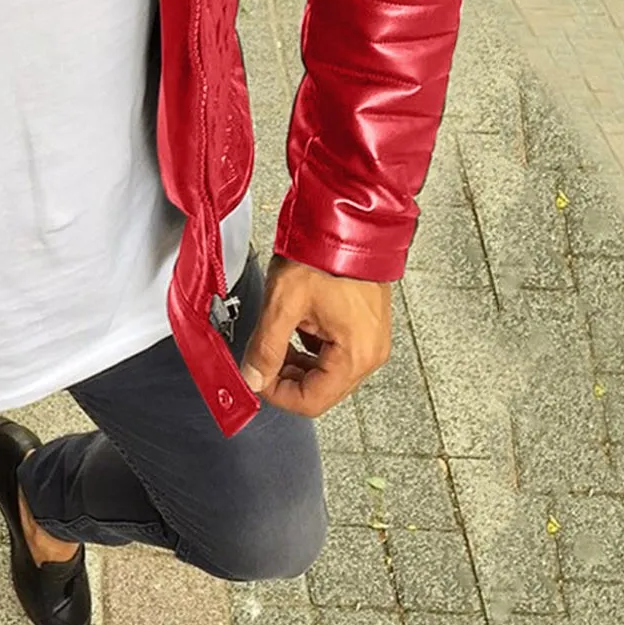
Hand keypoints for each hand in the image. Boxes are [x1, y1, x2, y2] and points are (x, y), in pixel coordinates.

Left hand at [240, 253, 392, 416]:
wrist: (346, 222)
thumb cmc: (323, 255)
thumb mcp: (283, 303)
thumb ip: (265, 347)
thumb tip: (252, 377)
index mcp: (356, 355)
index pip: (312, 401)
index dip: (277, 394)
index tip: (255, 378)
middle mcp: (370, 353)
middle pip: (321, 390)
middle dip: (285, 377)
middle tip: (260, 357)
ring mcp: (371, 340)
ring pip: (326, 373)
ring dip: (296, 362)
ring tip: (277, 336)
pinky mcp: (365, 327)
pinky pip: (334, 353)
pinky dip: (309, 348)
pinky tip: (295, 326)